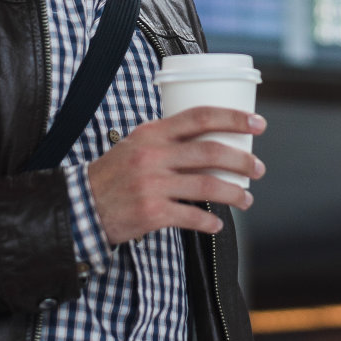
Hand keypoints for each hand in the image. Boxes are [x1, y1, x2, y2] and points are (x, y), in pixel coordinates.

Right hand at [87, 107, 265, 245]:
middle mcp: (154, 155)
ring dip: (234, 193)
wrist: (82, 205)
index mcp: (153, 133)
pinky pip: (191, 216)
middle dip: (242, 161)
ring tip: (246, 199)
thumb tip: (206, 137)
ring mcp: (153, 184)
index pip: (200, 116)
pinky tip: (217, 224)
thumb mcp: (135, 144)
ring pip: (207, 185)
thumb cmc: (113, 174)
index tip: (257, 123)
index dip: (233, 118)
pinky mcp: (152, 212)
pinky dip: (209, 222)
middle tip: (258, 168)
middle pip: (211, 151)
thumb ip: (166, 139)